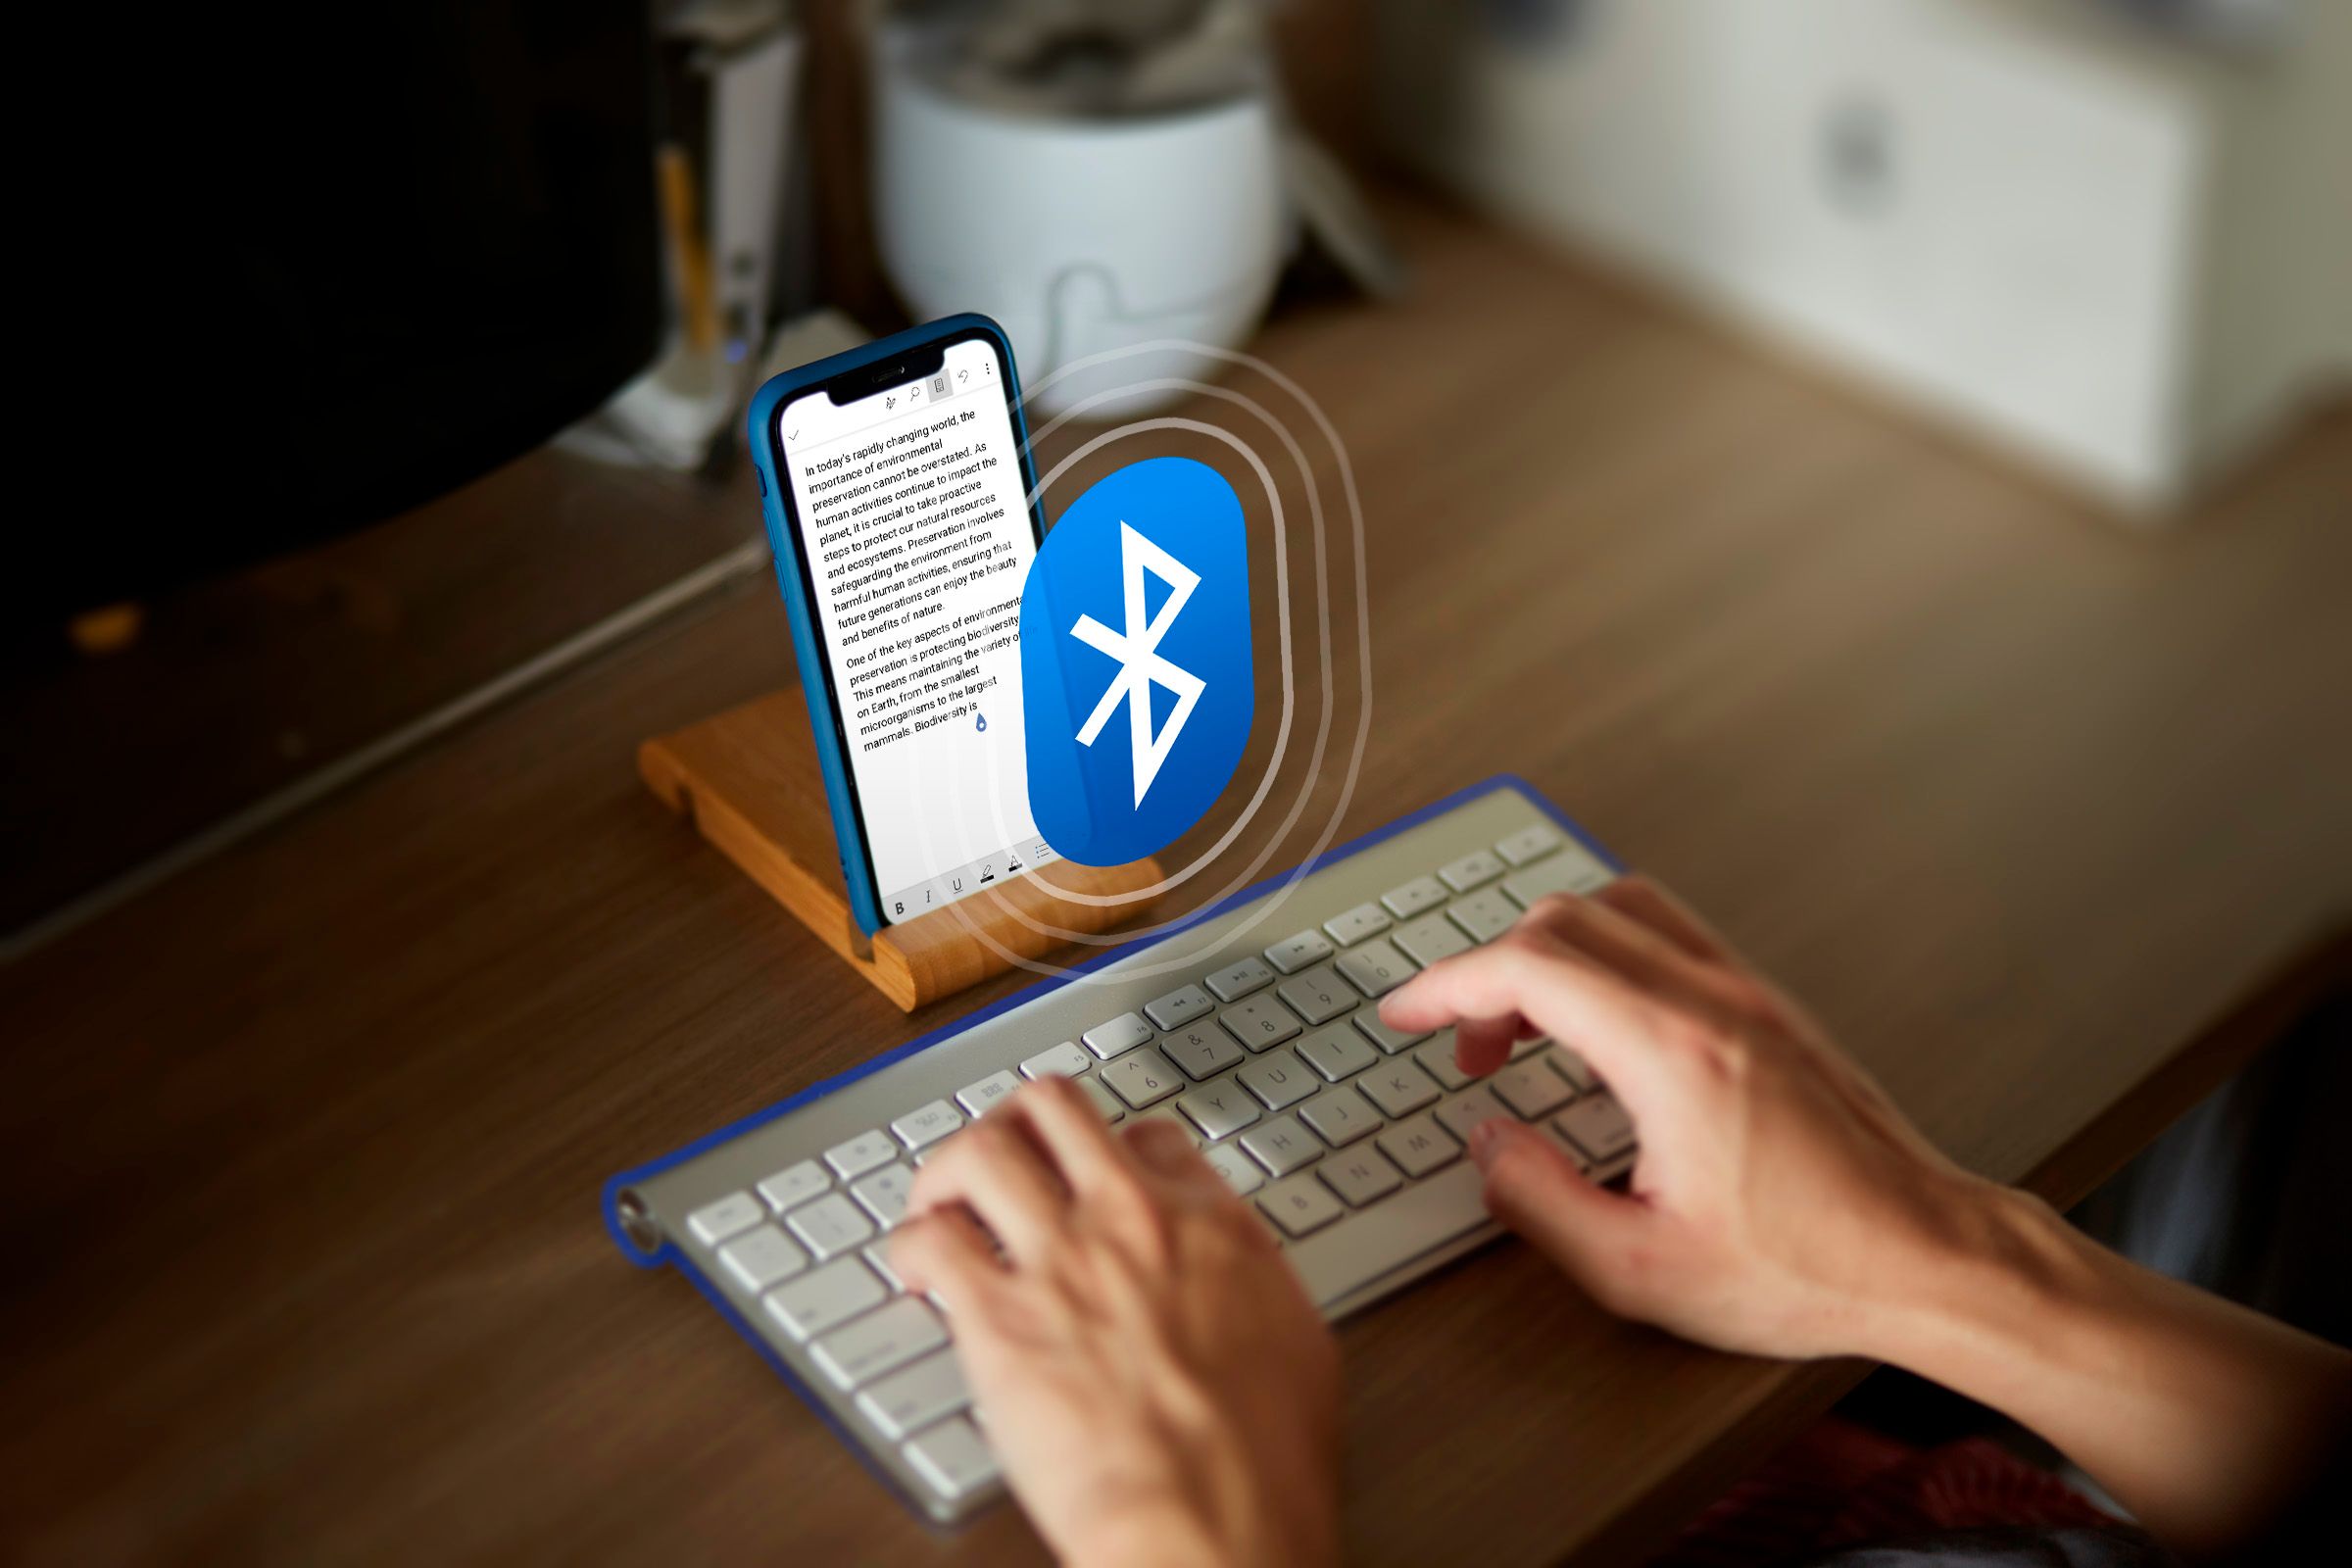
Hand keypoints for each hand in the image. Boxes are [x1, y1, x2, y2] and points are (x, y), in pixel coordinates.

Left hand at [891, 1079, 1340, 1567]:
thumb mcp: (1295, 1342)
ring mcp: (1060, 1258)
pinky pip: (931, 1241)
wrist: (1209, 1515)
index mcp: (1209, 1223)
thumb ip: (1251, 1289)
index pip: (1149, 1139)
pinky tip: (918, 1271)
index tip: (1095, 1176)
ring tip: (940, 1202)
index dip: (1113, 1152)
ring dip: (949, 1170)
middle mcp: (1129, 1219)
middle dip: (1017, 1123)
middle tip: (1003, 1152)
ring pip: (981, 1150)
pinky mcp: (997, 1315)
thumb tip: (1240, 1290)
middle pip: (1055, 1109)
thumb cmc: (1260, 1460)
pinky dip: (913, 1246)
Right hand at [1378, 877, 1990, 1362]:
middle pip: (1564, 922)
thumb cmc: (1808, 1267)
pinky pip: (1667, 934)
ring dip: (1551, 953)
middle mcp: (1711, 1000)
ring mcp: (1747, 994)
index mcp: (1672, 1052)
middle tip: (1467, 1050)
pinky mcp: (1770, 1006)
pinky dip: (1607, 955)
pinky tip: (1600, 1029)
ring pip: (1620, 909)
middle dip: (1489, 975)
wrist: (1926, 1256)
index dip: (1446, 986)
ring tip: (1526, 1029)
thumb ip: (1540, 1201)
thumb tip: (1490, 1145)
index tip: (1407, 1013)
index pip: (1528, 967)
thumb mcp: (1641, 1270)